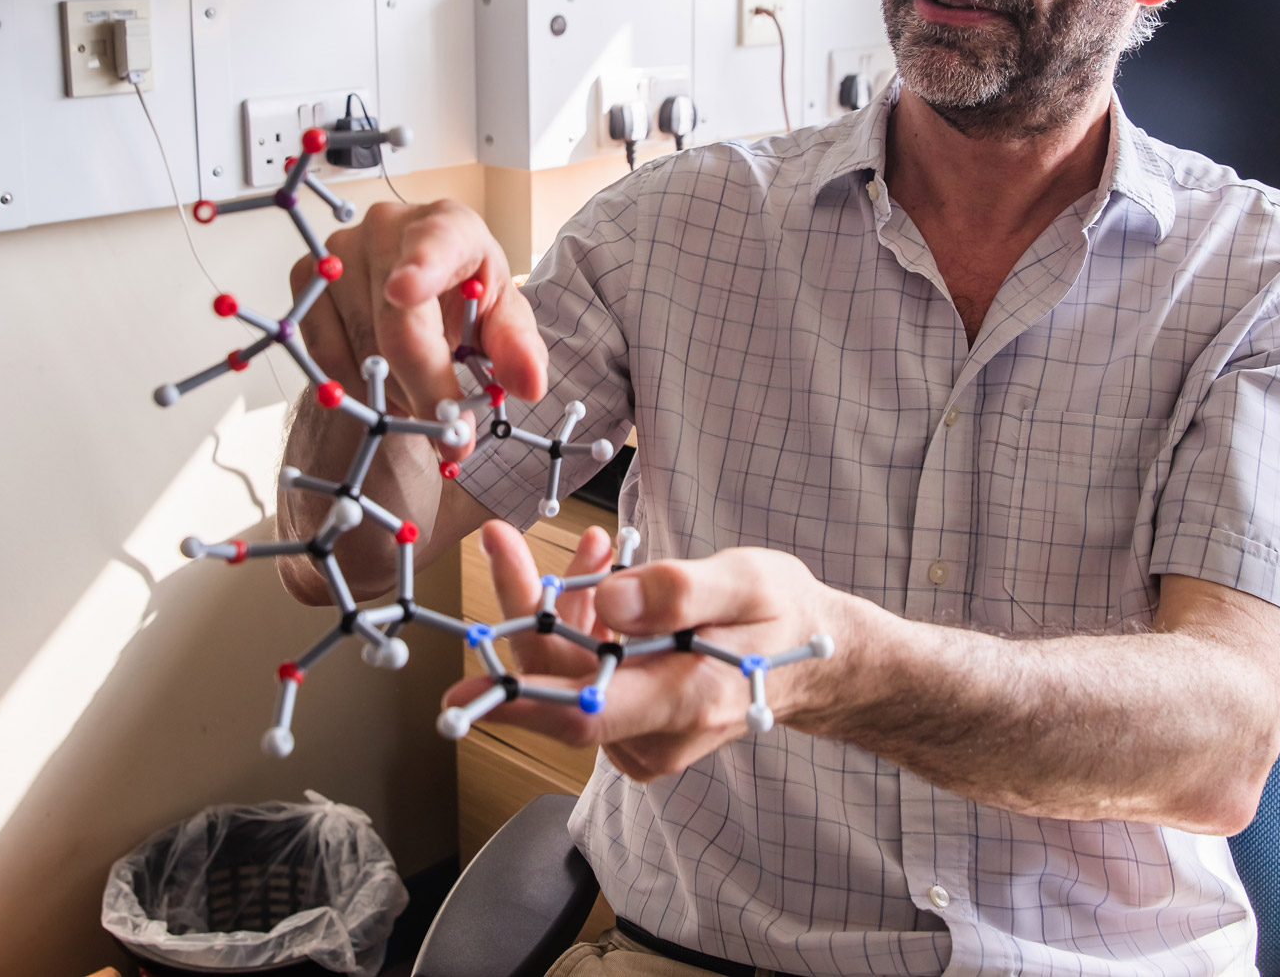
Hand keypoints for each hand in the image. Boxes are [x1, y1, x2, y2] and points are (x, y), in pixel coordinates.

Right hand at [290, 201, 545, 455]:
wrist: (420, 283)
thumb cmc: (469, 296)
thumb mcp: (504, 319)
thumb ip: (517, 349)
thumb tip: (528, 385)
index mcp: (450, 225)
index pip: (435, 244)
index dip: (421, 268)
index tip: (405, 291)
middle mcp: (387, 227)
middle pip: (397, 325)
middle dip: (427, 390)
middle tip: (453, 439)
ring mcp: (339, 251)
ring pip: (361, 349)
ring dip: (395, 393)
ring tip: (421, 391)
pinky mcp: (306, 278)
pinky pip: (326, 355)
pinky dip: (358, 386)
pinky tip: (384, 383)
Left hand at [444, 521, 857, 780]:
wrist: (818, 657)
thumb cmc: (783, 614)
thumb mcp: (749, 582)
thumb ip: (681, 592)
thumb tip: (607, 600)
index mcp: (687, 703)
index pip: (583, 717)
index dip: (517, 705)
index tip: (461, 690)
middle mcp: (657, 736)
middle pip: (560, 685)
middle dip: (528, 609)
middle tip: (504, 541)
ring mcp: (643, 737)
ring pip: (568, 679)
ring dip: (562, 608)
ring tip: (591, 547)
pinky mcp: (635, 727)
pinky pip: (586, 678)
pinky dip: (582, 626)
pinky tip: (604, 581)